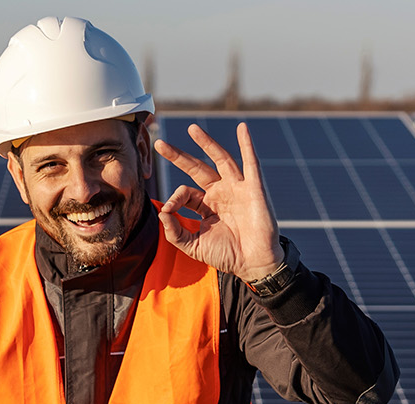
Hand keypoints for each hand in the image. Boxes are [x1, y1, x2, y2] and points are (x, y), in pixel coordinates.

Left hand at [154, 123, 283, 282]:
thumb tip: (162, 212)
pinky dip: (247, 144)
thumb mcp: (193, 246)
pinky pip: (251, 163)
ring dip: (207, 143)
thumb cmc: (227, 255)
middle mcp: (221, 193)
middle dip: (179, 156)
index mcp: (207, 206)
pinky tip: (243, 128)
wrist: (254, 264)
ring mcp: (238, 188)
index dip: (174, 199)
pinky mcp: (254, 189)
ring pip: (221, 159)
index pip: (185, 193)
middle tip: (160, 144)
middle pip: (197, 168)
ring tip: (192, 129)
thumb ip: (174, 232)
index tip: (169, 211)